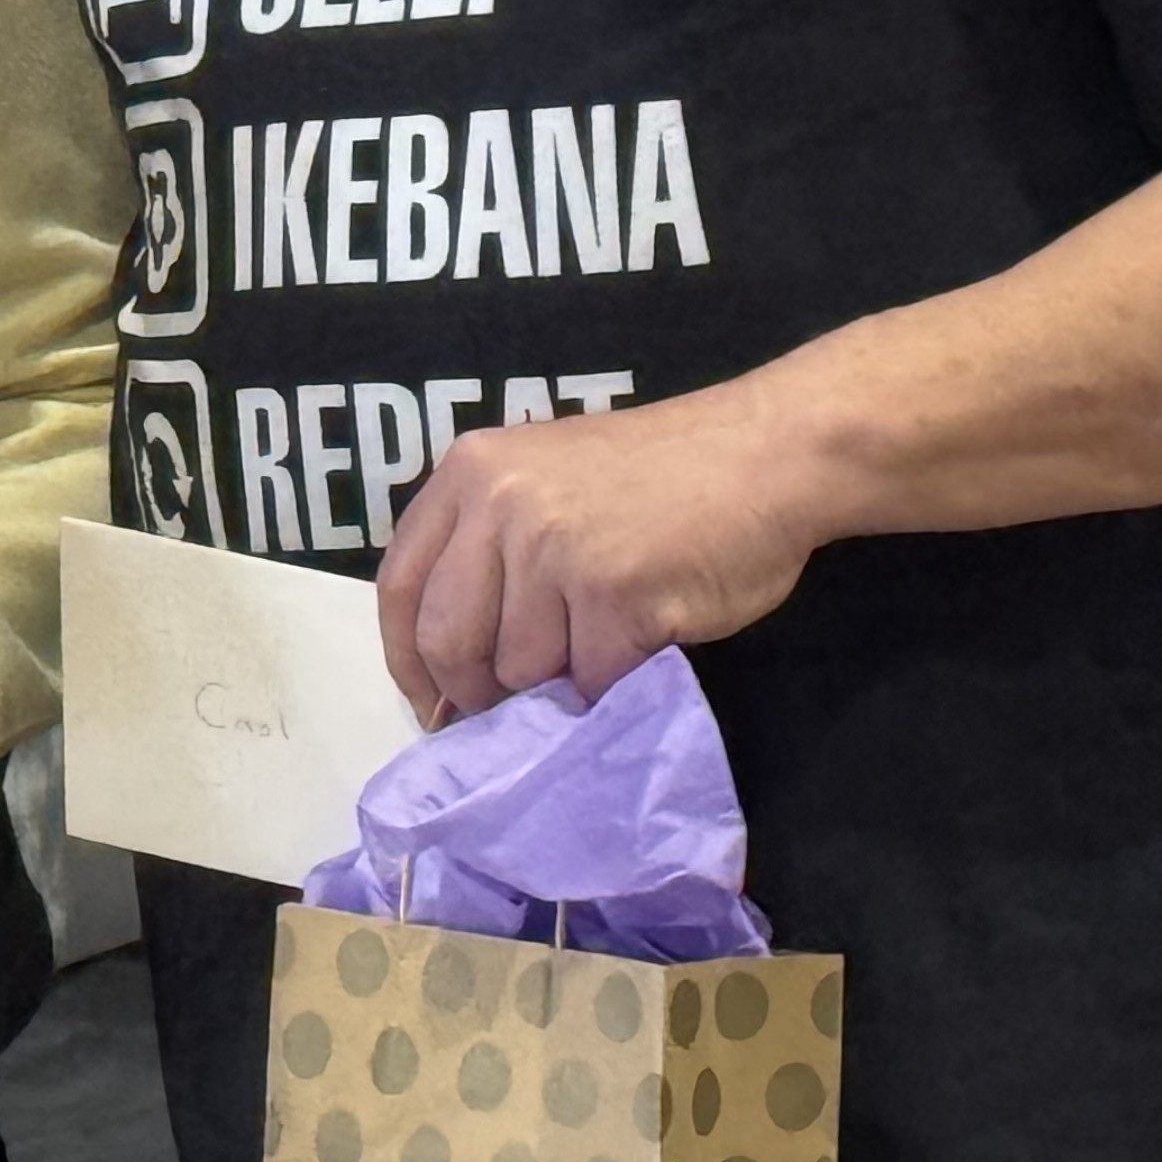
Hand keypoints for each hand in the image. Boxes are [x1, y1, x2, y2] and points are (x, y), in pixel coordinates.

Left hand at [377, 387, 819, 721]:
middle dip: (477, 691)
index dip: (407, 658)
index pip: (399, 585)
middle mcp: (499, 505)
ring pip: (523, 668)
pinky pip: (592, 678)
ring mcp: (554, 547)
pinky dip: (615, 683)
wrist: (762, 455)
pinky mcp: (615, 592)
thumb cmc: (655, 478)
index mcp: (468, 473)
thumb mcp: (541, 480)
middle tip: (518, 706)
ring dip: (562, 680)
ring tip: (605, 639)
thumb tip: (449, 663)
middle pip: (448, 640)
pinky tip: (643, 642)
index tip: (429, 701)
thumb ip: (488, 549)